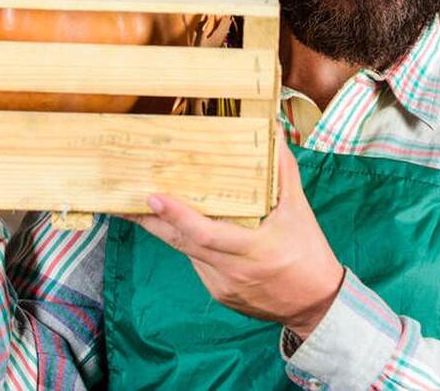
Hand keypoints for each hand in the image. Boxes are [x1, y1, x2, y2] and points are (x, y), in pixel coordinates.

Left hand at [127, 143, 343, 339]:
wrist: (315, 305)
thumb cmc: (309, 254)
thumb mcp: (299, 211)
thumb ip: (283, 173)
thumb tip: (275, 134)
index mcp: (253, 250)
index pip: (204, 234)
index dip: (176, 215)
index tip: (153, 197)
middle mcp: (232, 271)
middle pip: (181, 243)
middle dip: (150, 220)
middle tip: (123, 200)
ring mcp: (222, 286)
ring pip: (187, 253)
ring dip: (167, 230)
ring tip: (144, 207)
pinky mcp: (219, 294)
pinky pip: (198, 264)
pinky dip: (189, 244)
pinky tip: (182, 228)